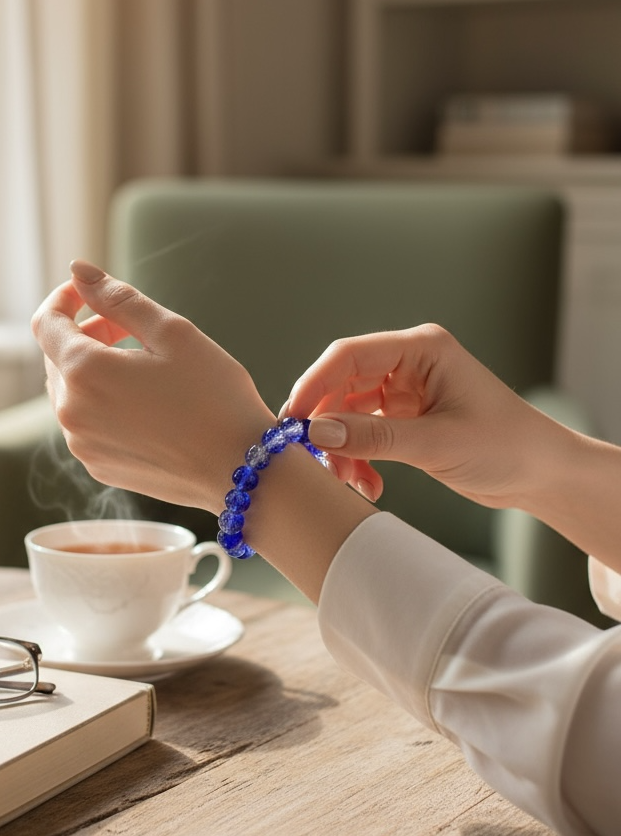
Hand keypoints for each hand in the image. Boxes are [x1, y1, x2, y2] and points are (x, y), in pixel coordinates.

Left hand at [31, 260, 272, 512]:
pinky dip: (104, 402)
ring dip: (95, 368)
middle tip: (133, 329)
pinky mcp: (99, 466)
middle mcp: (72, 413)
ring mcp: (83, 445)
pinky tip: (148, 402)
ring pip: (71, 390)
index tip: (91, 292)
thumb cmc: (214, 396)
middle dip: (87, 332)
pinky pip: (87, 422)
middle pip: (58, 356)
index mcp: (84, 372)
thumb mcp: (172, 333)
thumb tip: (78, 270)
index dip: (65, 299)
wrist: (241, 470)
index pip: (45, 323)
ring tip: (145, 365)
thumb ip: (119, 298)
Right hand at [281, 324, 554, 510]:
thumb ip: (375, 437)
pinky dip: (359, 459)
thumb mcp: (437, 444)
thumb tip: (318, 431)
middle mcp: (409, 364)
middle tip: (314, 460)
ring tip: (349, 483)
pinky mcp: (405, 419)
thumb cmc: (506, 446)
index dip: (314, 384)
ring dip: (343, 449)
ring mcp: (406, 392)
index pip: (349, 355)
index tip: (292, 420)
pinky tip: (369, 485)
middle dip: (327, 425)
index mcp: (421, 349)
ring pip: (349, 413)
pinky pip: (364, 434)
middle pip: (342, 384)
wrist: (543, 474)